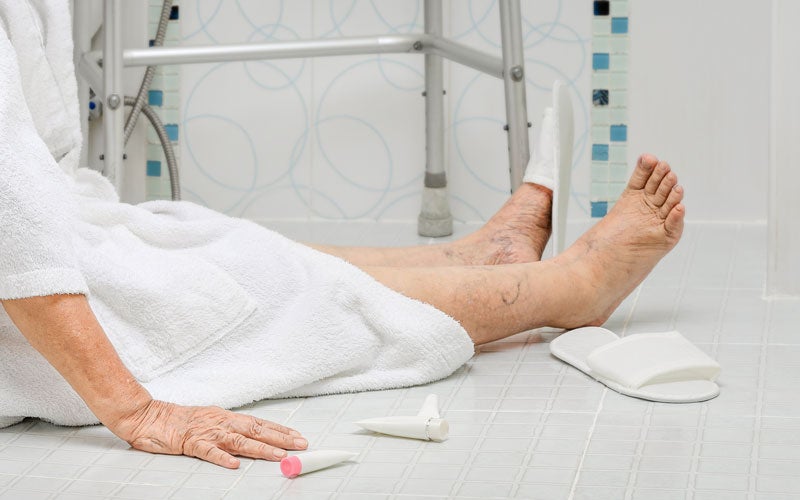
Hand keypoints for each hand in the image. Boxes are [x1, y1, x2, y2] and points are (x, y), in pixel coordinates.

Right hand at [111, 400, 307, 467]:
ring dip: (261, 448)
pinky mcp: (189, 442)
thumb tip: (249, 437)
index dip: (279, 430)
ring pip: (238, 441)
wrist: (147, 416)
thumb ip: (227, 429)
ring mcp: (206, 432)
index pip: (259, 423)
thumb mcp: (208, 421)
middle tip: (301, 444)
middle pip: (256, 430)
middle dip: (281, 438)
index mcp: (225, 417)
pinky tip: (234, 464)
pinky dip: (221, 457)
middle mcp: (220, 422)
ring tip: (280, 455)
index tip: (298, 436)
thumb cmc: (178, 421)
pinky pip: (207, 451)